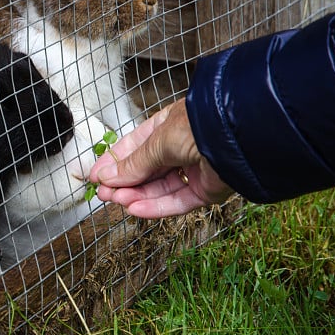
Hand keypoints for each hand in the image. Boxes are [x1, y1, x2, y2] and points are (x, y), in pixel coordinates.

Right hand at [89, 99, 232, 217]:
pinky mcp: (207, 190)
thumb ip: (133, 164)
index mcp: (168, 126)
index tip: (96, 176)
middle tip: (103, 193)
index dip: (115, 162)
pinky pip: (177, 201)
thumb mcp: (157, 142)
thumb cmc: (200, 125)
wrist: (239, 137)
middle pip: (146, 170)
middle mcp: (181, 147)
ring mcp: (194, 169)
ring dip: (136, 196)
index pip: (135, 147)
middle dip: (123, 182)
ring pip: (159, 188)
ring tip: (116, 201)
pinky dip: (156, 207)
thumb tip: (107, 177)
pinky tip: (136, 209)